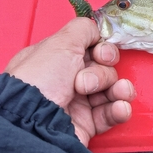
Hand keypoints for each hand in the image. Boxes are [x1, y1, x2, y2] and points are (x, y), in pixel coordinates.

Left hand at [4, 17, 135, 146]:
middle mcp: (66, 80)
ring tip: (115, 93)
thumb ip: (83, 29)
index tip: (100, 53)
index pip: (92, 49)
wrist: (33, 123)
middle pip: (104, 68)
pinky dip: (120, 109)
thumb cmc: (39, 84)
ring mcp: (78, 103)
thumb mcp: (61, 43)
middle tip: (87, 81)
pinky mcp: (87, 123)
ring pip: (112, 90)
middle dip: (103, 73)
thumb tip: (96, 28)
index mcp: (57, 59)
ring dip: (119, 89)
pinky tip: (118, 107)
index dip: (102, 50)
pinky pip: (113, 113)